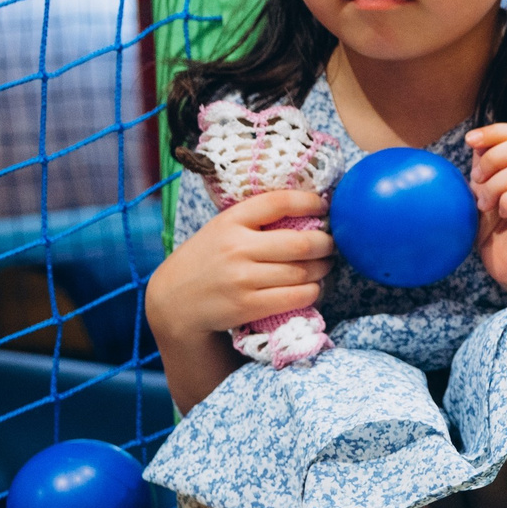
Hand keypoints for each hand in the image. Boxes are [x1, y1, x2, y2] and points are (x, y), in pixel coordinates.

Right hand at [145, 189, 332, 342]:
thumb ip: (254, 219)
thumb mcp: (221, 229)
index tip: (324, 206)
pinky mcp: (248, 306)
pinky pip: (297, 296)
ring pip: (304, 272)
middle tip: (332, 244)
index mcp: (230, 221)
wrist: (174, 301)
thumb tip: (306, 209)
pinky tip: (311, 287)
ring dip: (323, 269)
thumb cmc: (207, 259)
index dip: (309, 202)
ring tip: (324, 265)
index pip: (279, 202)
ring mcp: (242, 279)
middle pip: (301, 243)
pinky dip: (313, 291)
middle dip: (327, 243)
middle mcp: (237, 248)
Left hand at [466, 123, 506, 296]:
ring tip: (485, 204)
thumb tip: (477, 139)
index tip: (469, 142)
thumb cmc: (494, 226)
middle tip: (478, 182)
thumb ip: (485, 162)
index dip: (493, 132)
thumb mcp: (484, 186)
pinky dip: (504, 204)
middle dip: (491, 160)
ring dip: (492, 188)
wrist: (506, 263)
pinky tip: (501, 215)